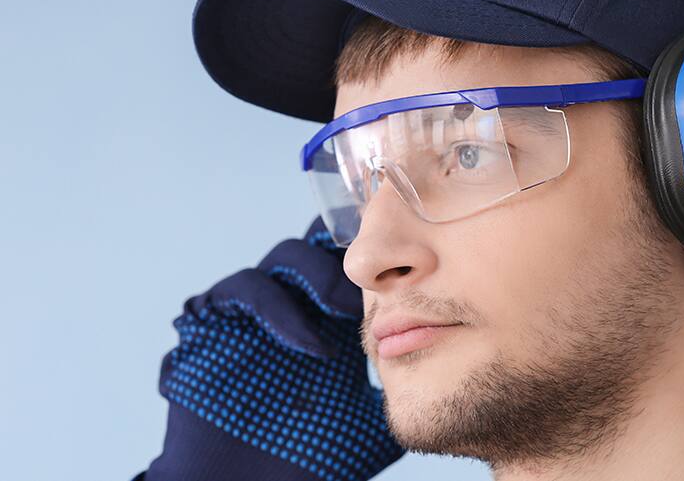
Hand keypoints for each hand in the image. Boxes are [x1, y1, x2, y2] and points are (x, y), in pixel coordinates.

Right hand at [135, 216, 403, 480]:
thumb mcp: (374, 417)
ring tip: (345, 311)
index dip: (379, 256)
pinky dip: (280, 309)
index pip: (353, 258)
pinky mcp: (214, 321)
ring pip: (286, 255)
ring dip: (319, 276)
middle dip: (348, 254)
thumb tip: (452, 365)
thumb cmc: (312, 457)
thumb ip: (407, 385)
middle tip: (375, 283)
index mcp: (330, 314)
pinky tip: (312, 345)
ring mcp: (253, 308)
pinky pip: (245, 289)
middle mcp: (293, 300)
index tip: (409, 275)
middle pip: (321, 242)